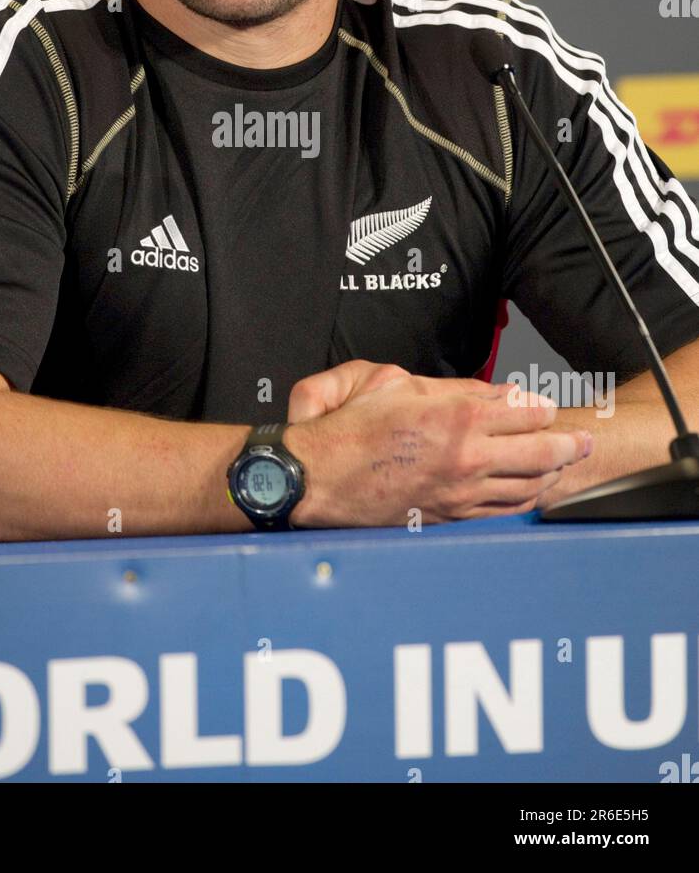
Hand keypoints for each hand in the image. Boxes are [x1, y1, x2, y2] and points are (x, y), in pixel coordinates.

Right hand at [285, 362, 591, 526]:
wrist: (318, 477)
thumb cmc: (349, 429)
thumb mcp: (397, 383)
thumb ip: (451, 388)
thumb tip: (493, 394)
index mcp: (456, 417)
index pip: (524, 410)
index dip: (541, 407)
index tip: (545, 405)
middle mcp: (467, 458)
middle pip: (541, 452)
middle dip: (569, 445)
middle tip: (582, 442)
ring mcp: (461, 493)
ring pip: (527, 486)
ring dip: (551, 475)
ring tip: (562, 467)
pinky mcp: (449, 517)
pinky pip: (502, 512)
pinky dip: (523, 501)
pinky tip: (528, 495)